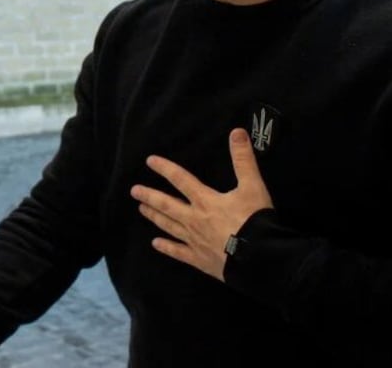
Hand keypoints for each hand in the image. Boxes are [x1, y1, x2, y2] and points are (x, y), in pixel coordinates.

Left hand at [129, 127, 272, 280]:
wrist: (257, 258)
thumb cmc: (254, 221)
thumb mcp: (252, 186)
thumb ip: (243, 160)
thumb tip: (237, 132)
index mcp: (205, 200)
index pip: (181, 179)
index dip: (165, 169)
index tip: (149, 161)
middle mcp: (194, 219)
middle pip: (167, 205)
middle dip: (150, 196)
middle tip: (134, 191)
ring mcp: (194, 240)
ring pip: (169, 226)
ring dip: (155, 216)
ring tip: (141, 210)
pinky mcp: (199, 259)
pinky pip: (179, 252)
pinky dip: (167, 247)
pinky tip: (155, 244)